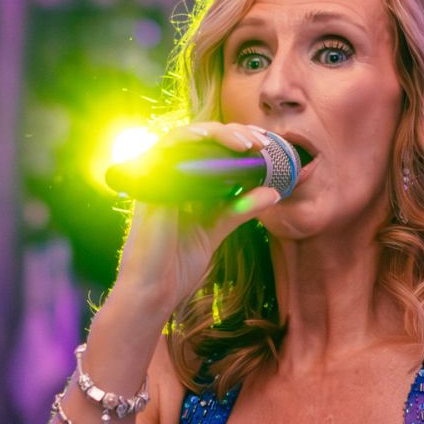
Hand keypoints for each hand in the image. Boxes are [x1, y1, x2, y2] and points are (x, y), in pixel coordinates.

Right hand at [113, 122, 283, 311]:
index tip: (266, 144)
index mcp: (185, 186)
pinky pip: (165, 152)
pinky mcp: (150, 187)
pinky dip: (189, 140)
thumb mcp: (217, 230)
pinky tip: (212, 141)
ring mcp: (158, 181)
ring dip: (216, 132)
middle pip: (199, 137)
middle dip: (233, 132)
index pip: (210, 149)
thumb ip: (241, 209)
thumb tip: (273, 191)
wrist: (154, 292)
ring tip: (245, 142)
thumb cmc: (178, 265)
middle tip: (262, 141)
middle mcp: (170, 179)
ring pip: (183, 137)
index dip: (237, 139)